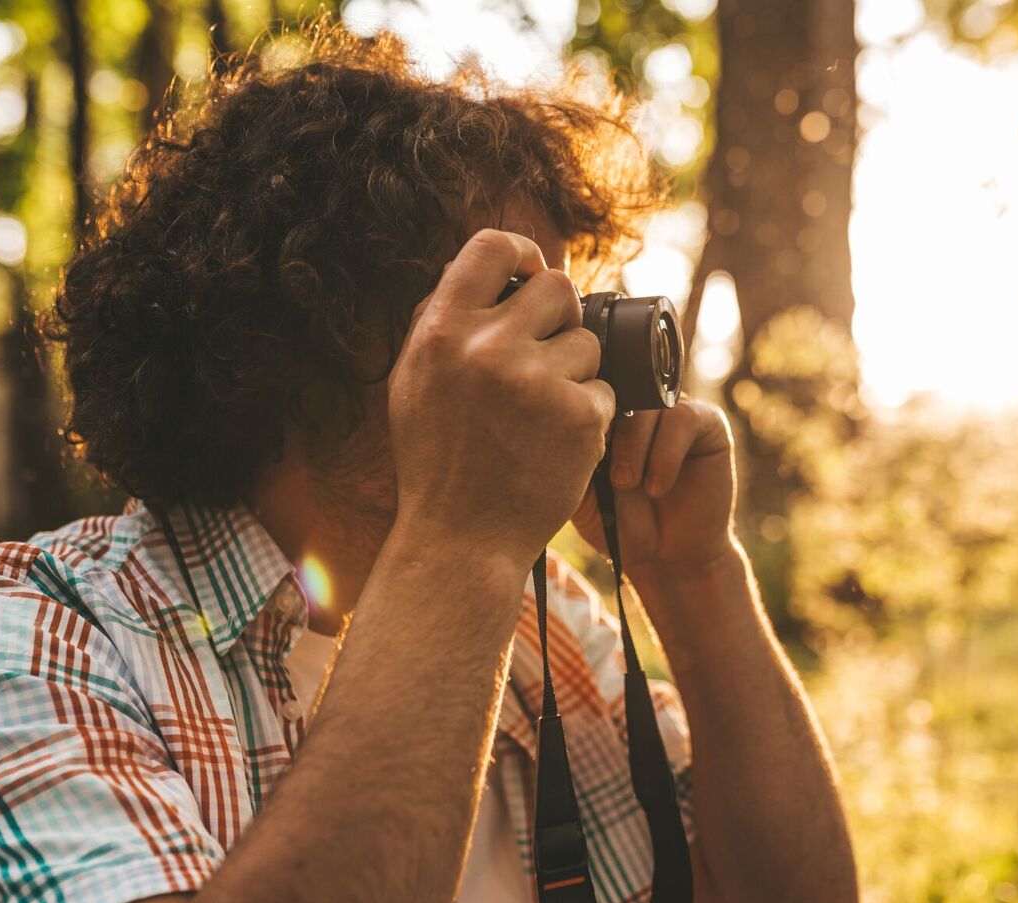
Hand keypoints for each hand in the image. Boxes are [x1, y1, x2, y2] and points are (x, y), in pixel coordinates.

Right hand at [387, 229, 615, 574]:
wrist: (460, 541)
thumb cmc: (436, 460)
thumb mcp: (414, 380)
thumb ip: (444, 320)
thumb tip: (484, 265)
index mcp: (441, 331)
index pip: (491, 246)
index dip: (522, 252)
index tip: (532, 270)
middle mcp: (488, 348)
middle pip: (558, 288)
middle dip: (560, 317)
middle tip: (546, 354)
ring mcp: (538, 382)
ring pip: (587, 344)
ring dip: (574, 373)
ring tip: (538, 418)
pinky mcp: (580, 416)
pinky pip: (603, 391)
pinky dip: (587, 417)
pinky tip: (554, 447)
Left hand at [572, 395, 737, 581]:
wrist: (665, 557)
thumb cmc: (618, 524)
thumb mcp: (579, 489)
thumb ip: (568, 451)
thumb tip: (557, 417)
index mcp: (606, 411)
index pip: (590, 385)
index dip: (581, 411)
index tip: (576, 450)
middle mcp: (640, 403)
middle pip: (619, 385)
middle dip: (607, 428)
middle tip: (604, 475)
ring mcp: (673, 410)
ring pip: (650, 401)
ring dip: (634, 446)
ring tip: (627, 484)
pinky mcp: (707, 423)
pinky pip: (682, 419)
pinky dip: (665, 455)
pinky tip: (656, 487)